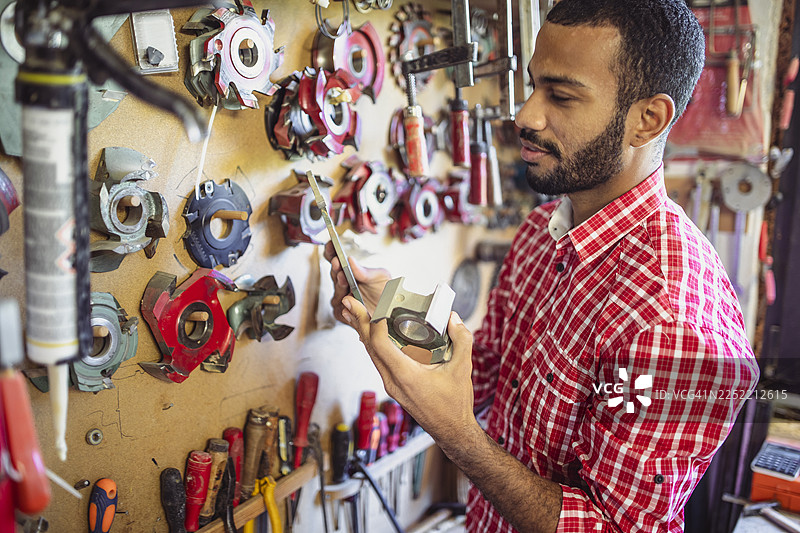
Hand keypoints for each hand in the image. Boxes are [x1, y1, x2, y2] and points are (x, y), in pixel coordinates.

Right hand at [323, 241, 390, 321]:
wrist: (393, 313)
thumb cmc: (385, 293)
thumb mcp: (381, 277)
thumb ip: (366, 271)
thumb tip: (350, 261)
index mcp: (350, 273)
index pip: (336, 260)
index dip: (332, 252)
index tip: (331, 244)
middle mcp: (343, 285)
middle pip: (333, 274)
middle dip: (335, 268)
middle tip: (337, 262)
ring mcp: (341, 299)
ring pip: (336, 291)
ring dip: (339, 284)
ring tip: (344, 277)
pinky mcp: (342, 314)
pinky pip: (339, 308)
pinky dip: (343, 303)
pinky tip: (348, 298)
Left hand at [341, 294, 477, 442]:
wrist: (452, 431)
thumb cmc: (455, 404)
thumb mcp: (463, 368)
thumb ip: (461, 340)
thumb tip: (454, 318)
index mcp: (406, 375)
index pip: (381, 345)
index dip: (375, 323)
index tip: (377, 306)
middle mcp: (393, 380)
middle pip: (370, 347)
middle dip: (359, 322)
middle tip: (349, 301)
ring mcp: (391, 384)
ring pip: (371, 354)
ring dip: (363, 332)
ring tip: (353, 313)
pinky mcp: (394, 386)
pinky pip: (378, 361)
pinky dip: (373, 344)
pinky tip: (370, 334)